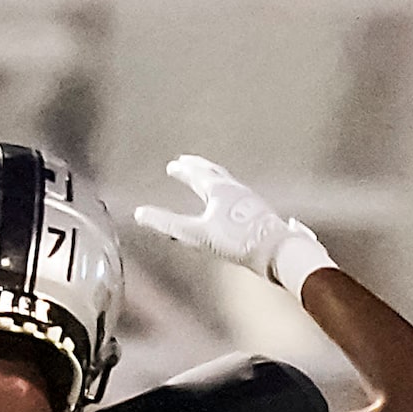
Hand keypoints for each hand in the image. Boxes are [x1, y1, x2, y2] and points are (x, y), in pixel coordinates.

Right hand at [135, 155, 333, 296]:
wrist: (274, 250)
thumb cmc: (236, 241)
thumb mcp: (196, 234)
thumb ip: (167, 223)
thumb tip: (138, 213)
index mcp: (219, 190)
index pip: (197, 175)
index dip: (183, 170)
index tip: (173, 165)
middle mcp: (235, 190)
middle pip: (215, 173)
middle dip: (199, 167)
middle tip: (188, 161)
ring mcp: (249, 201)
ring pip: (228, 183)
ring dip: (215, 178)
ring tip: (209, 179)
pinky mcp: (258, 214)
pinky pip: (238, 197)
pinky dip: (228, 193)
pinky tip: (230, 206)